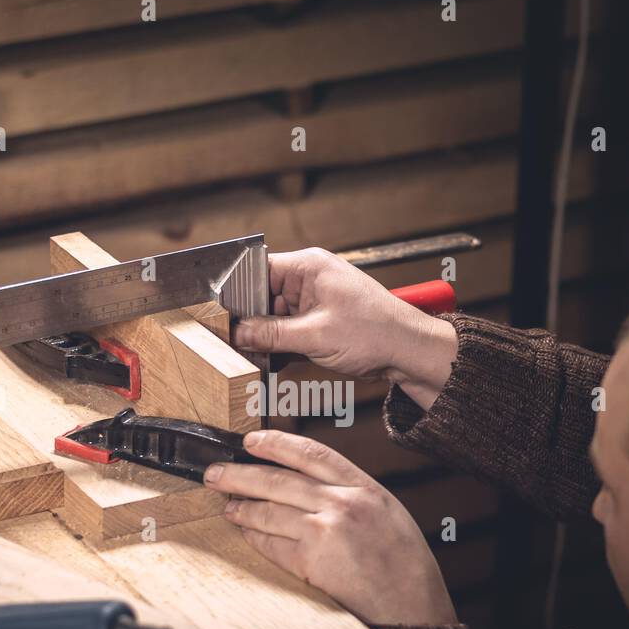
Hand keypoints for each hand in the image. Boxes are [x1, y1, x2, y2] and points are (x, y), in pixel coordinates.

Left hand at [204, 429, 456, 626]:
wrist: (414, 608)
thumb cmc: (404, 566)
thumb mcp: (387, 514)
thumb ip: (352, 495)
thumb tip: (308, 486)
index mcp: (365, 487)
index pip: (312, 453)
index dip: (277, 443)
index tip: (251, 440)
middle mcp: (344, 503)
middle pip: (279, 480)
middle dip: (241, 474)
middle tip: (216, 473)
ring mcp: (326, 531)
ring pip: (269, 511)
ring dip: (242, 508)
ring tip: (228, 507)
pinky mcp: (313, 562)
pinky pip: (273, 545)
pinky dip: (255, 538)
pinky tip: (246, 533)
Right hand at [234, 248, 455, 406]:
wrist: (407, 352)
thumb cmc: (376, 332)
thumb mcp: (315, 335)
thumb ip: (271, 334)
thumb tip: (238, 333)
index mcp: (308, 267)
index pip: (257, 269)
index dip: (236, 292)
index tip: (221, 315)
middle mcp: (308, 279)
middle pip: (261, 296)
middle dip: (250, 321)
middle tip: (236, 343)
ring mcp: (313, 301)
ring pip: (272, 317)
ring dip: (264, 337)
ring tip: (256, 355)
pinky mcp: (317, 322)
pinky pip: (287, 331)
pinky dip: (278, 346)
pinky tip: (270, 361)